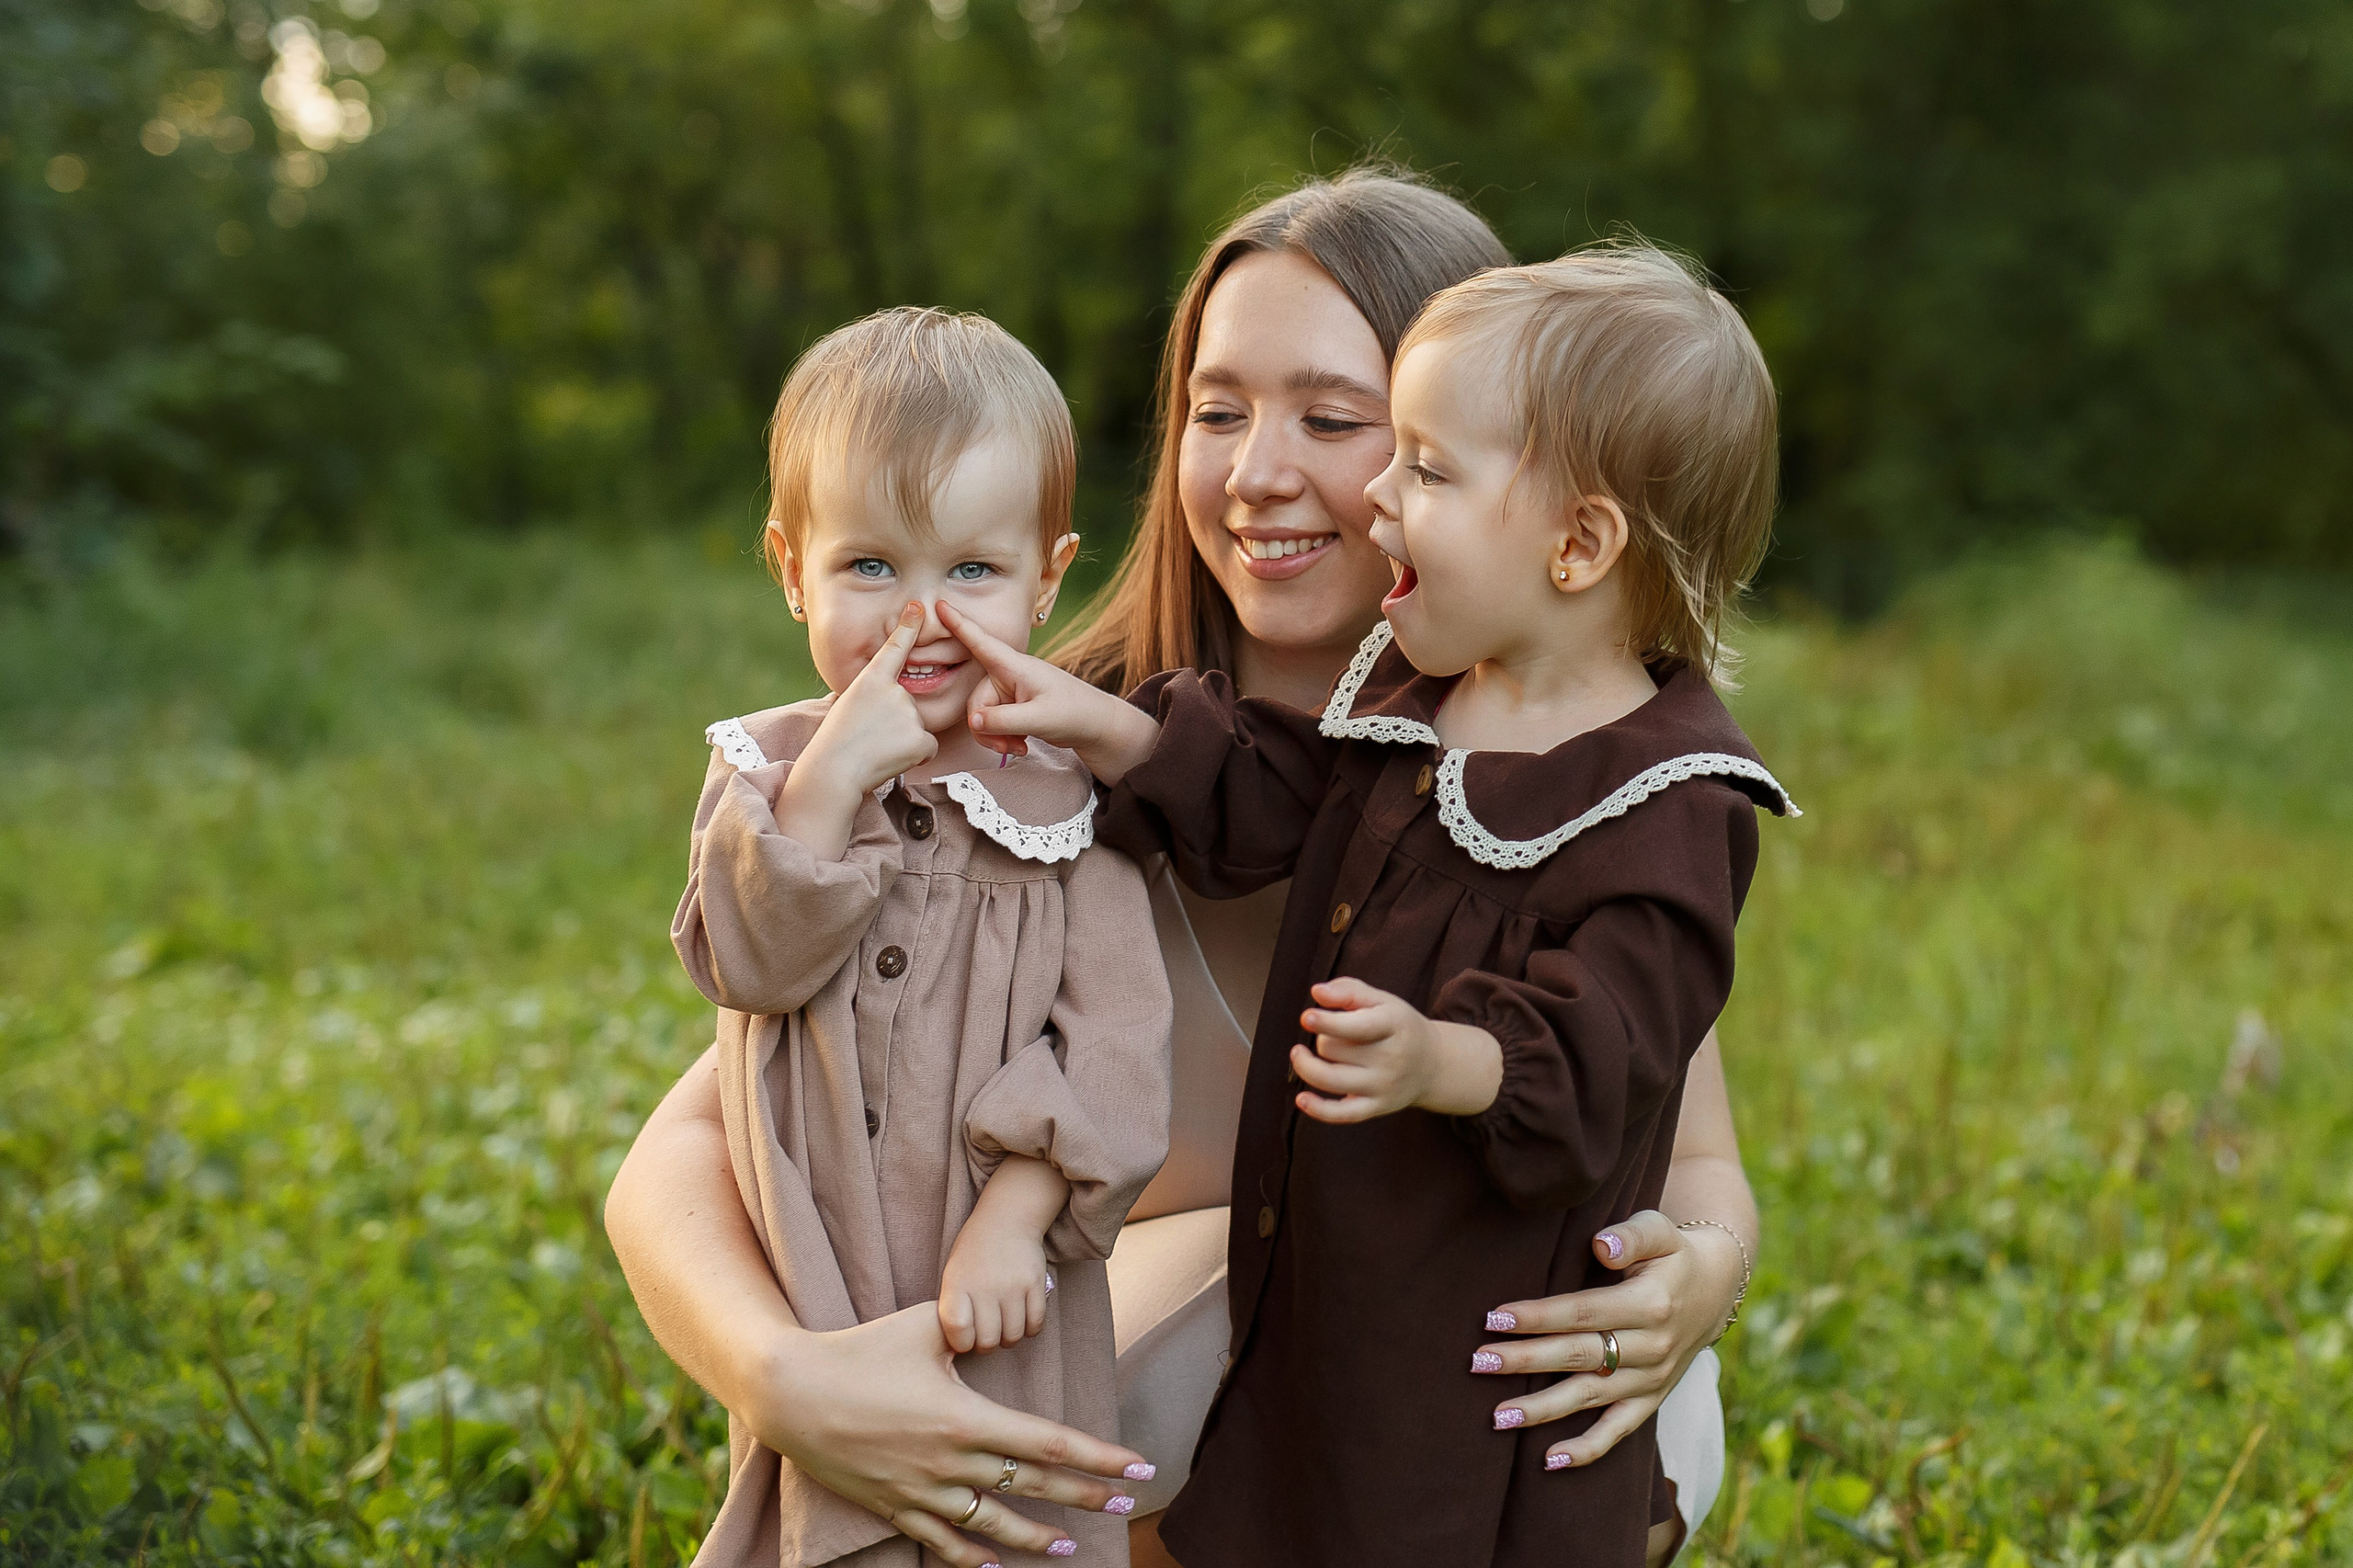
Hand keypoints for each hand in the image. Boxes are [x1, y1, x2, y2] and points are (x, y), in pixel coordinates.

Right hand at [749, 1304, 1150, 1565]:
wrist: (792, 1393)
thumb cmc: (861, 1349)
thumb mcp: (925, 1324)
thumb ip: (976, 1319)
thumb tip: (1033, 1284)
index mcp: (967, 1418)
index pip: (1049, 1444)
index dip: (1098, 1459)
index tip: (1137, 1468)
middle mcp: (952, 1463)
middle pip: (1033, 1485)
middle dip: (1084, 1496)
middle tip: (1123, 1505)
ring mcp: (923, 1491)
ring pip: (993, 1523)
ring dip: (1034, 1537)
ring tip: (1067, 1548)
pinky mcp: (895, 1506)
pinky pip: (941, 1541)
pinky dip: (971, 1557)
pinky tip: (993, 1566)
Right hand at [795, 602, 940, 802]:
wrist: (834, 770)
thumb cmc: (835, 743)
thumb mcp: (847, 707)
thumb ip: (872, 698)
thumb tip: (888, 705)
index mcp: (871, 680)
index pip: (894, 648)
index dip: (907, 626)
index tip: (918, 606)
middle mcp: (894, 690)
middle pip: (908, 704)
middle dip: (896, 723)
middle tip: (870, 736)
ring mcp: (909, 713)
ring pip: (917, 727)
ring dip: (902, 741)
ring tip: (876, 749)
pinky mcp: (921, 737)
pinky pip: (927, 747)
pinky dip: (914, 756)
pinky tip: (892, 759)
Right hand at [938, 601, 1159, 783]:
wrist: (1097, 726)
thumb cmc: (1075, 713)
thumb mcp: (1039, 718)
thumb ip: (1003, 720)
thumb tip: (972, 721)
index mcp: (1015, 666)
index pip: (981, 642)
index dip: (958, 624)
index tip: (938, 605)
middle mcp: (1009, 675)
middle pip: (976, 700)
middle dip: (985, 727)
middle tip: (1007, 745)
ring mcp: (1010, 692)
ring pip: (982, 716)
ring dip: (994, 736)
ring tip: (1018, 747)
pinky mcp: (1013, 707)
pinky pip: (992, 724)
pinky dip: (1002, 738)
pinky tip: (1020, 745)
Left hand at [938, 1217, 1050, 1353]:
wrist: (1004, 1221)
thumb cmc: (973, 1255)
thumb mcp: (952, 1276)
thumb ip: (953, 1308)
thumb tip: (961, 1345)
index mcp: (957, 1284)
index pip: (958, 1332)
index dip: (962, 1343)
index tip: (965, 1338)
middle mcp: (984, 1285)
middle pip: (988, 1340)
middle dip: (986, 1345)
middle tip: (987, 1334)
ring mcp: (1012, 1285)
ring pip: (1013, 1336)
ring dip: (1008, 1338)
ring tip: (1004, 1326)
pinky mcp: (1035, 1283)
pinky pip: (1035, 1323)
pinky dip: (1029, 1328)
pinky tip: (1022, 1318)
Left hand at [1292, 977, 1502, 1122]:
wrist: (1432, 1064)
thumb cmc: (1398, 1025)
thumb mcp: (1382, 1000)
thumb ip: (1349, 991)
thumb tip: (1317, 992)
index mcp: (1394, 1025)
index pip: (1358, 1027)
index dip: (1328, 1022)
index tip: (1307, 1017)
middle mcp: (1391, 1058)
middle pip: (1334, 1049)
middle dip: (1323, 1038)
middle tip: (1333, 1035)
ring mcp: (1384, 1086)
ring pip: (1331, 1079)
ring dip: (1307, 1066)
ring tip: (1300, 1054)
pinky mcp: (1377, 1108)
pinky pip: (1343, 1115)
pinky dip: (1319, 1110)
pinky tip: (1302, 1098)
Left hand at [1469, 1210, 1747, 1467]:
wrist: (1715, 1289)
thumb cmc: (1671, 1254)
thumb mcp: (1660, 1231)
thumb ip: (1632, 1235)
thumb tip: (1602, 1245)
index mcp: (1650, 1304)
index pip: (1583, 1313)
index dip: (1538, 1317)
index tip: (1494, 1318)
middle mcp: (1651, 1347)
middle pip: (1578, 1357)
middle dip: (1525, 1361)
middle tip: (1479, 1362)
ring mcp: (1651, 1379)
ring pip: (1589, 1398)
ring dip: (1542, 1409)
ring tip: (1497, 1416)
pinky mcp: (1651, 1400)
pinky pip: (1618, 1431)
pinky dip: (1586, 1450)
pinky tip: (1549, 1460)